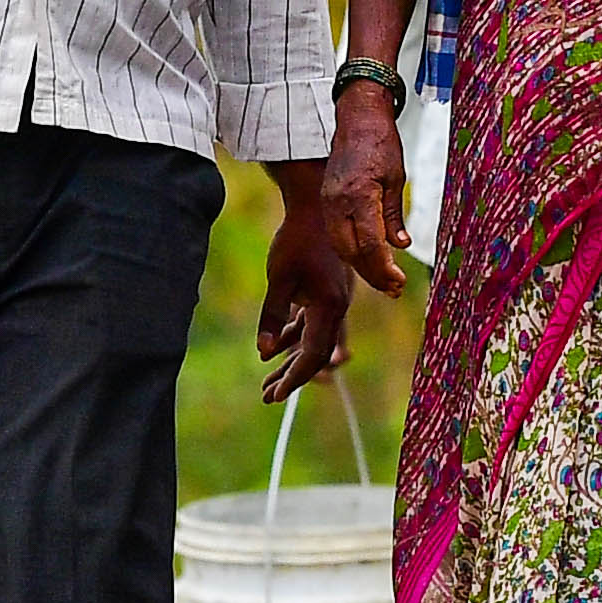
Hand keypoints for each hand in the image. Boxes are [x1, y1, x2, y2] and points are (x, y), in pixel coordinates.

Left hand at [256, 186, 357, 403]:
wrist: (317, 206)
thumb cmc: (296, 241)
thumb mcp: (279, 280)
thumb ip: (273, 318)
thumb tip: (265, 353)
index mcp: (329, 307)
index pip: (312, 355)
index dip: (293, 378)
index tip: (274, 395)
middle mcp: (336, 308)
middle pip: (315, 353)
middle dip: (291, 376)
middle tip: (267, 396)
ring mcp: (333, 300)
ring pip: (313, 340)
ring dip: (291, 359)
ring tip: (268, 379)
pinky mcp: (326, 292)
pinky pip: (312, 324)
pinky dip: (296, 337)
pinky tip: (277, 347)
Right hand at [319, 90, 415, 297]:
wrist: (356, 119)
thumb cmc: (382, 144)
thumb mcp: (396, 178)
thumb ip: (394, 215)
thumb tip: (399, 245)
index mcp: (360, 195)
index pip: (370, 244)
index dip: (384, 268)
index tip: (398, 283)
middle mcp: (338, 202)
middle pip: (351, 252)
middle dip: (371, 274)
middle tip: (392, 288)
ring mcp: (328, 202)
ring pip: (340, 246)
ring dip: (360, 265)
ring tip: (382, 279)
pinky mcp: (325, 200)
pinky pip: (335, 234)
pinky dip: (350, 250)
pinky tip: (366, 257)